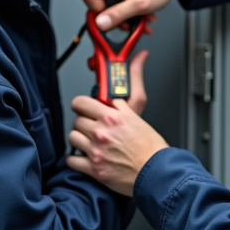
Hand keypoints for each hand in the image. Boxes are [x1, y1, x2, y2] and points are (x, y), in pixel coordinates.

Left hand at [68, 51, 168, 194]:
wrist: (157, 172)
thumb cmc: (152, 146)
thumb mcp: (140, 110)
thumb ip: (134, 83)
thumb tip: (140, 57)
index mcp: (113, 116)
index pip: (82, 102)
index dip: (82, 104)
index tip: (85, 107)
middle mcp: (102, 131)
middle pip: (77, 119)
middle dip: (84, 122)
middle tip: (92, 126)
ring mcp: (96, 150)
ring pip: (73, 137)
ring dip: (80, 139)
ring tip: (90, 141)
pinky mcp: (94, 168)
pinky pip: (72, 160)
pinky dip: (76, 160)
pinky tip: (85, 157)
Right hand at [82, 0, 193, 30]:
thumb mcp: (138, 3)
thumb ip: (118, 14)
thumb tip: (100, 23)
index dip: (96, 11)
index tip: (108, 21)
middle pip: (101, 4)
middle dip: (115, 18)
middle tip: (126, 25)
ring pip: (113, 8)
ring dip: (126, 19)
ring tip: (139, 23)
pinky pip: (122, 7)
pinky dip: (132, 15)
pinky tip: (143, 19)